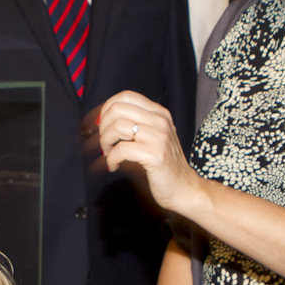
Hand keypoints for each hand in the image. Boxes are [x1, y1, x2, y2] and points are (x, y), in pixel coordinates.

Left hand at [93, 91, 202, 213]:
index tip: (100, 124)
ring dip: (105, 142)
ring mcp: (159, 137)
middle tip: (104, 142)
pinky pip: (121, 149)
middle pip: (117, 109)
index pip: (125, 96)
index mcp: (159, 113)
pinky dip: (111, 159)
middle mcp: (160, 121)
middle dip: (103, 126)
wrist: (183, 187)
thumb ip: (134, 124)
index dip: (106, 109)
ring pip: (117, 127)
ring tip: (108, 154)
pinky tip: (114, 165)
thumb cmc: (163, 164)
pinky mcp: (155, 155)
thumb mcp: (152, 137)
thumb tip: (101, 119)